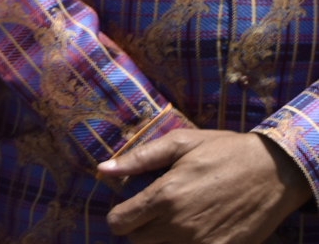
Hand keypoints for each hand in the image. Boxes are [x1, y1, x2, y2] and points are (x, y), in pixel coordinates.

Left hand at [100, 129, 310, 242]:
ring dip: (160, 240)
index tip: (127, 210)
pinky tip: (192, 234)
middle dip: (139, 228)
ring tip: (172, 223)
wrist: (274, 170)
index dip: (118, 216)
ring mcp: (201, 242)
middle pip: (137, 240)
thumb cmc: (224, 151)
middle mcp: (178, 224)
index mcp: (164, 195)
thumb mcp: (180, 143)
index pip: (119, 222)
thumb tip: (103, 168)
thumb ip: (138, 158)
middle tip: (152, 214)